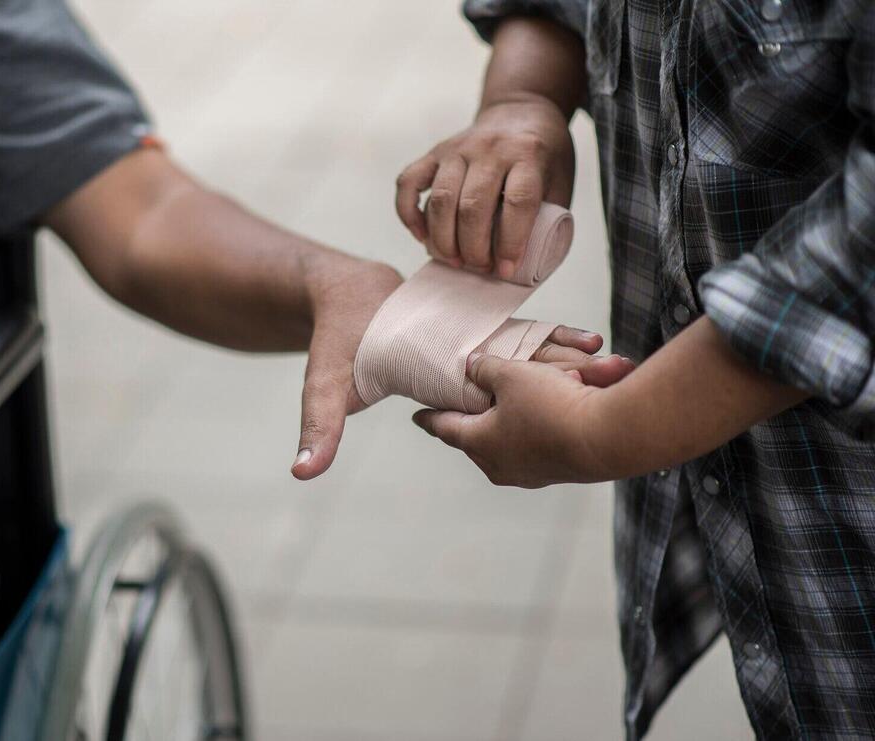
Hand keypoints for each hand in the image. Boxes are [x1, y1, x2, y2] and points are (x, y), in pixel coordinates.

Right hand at [292, 256, 631, 479]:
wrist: (342, 297)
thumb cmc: (336, 341)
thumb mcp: (326, 384)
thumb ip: (320, 425)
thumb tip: (301, 473)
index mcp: (438, 402)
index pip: (486, 411)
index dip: (523, 402)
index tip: (565, 398)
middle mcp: (462, 389)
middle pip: (521, 392)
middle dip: (566, 386)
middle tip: (613, 378)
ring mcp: (471, 363)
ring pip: (528, 367)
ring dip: (568, 364)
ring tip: (613, 360)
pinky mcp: (475, 334)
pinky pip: (519, 341)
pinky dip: (550, 340)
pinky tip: (584, 337)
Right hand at [395, 94, 574, 278]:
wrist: (520, 111)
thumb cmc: (543, 155)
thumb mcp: (559, 180)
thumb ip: (545, 217)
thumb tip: (524, 266)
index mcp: (529, 154)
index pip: (518, 202)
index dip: (511, 242)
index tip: (506, 269)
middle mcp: (490, 148)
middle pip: (473, 205)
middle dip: (473, 247)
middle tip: (479, 267)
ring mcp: (457, 148)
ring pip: (441, 198)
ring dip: (443, 239)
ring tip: (453, 260)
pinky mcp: (434, 152)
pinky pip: (408, 183)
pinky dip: (409, 214)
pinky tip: (421, 236)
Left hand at [411, 354, 613, 487]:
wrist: (608, 437)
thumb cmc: (552, 406)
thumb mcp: (511, 374)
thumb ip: (485, 369)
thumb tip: (472, 367)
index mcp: (479, 443)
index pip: (445, 427)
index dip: (430, 417)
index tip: (417, 416)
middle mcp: (499, 465)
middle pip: (474, 439)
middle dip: (468, 422)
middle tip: (459, 410)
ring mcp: (528, 474)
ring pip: (505, 445)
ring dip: (503, 425)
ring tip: (500, 410)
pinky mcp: (555, 472)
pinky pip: (533, 447)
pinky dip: (532, 429)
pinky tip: (539, 416)